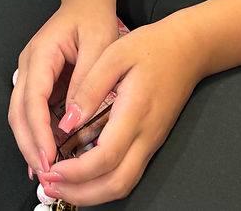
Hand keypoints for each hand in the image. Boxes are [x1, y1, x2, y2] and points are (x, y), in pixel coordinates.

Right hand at [8, 0, 121, 177]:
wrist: (87, 0)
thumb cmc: (94, 17)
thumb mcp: (99, 44)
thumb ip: (86, 81)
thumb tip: (72, 120)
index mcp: (41, 53)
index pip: (32, 98)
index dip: (38, 131)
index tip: (50, 157)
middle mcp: (28, 65)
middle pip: (18, 112)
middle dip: (29, 145)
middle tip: (47, 174)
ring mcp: (30, 74)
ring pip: (21, 115)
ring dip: (31, 144)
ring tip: (48, 172)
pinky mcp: (39, 82)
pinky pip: (33, 113)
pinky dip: (38, 135)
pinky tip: (48, 156)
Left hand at [35, 17, 203, 206]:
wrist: (189, 49)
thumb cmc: (153, 46)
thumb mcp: (116, 54)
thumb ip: (90, 87)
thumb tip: (67, 121)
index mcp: (135, 113)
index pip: (106, 158)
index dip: (76, 172)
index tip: (52, 170)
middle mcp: (146, 136)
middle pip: (116, 184)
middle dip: (80, 194)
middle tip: (51, 186)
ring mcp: (151, 142)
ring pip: (123, 184)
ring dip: (91, 193)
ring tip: (62, 185)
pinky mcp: (152, 142)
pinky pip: (128, 173)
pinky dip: (103, 182)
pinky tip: (83, 174)